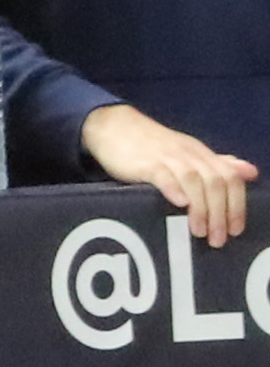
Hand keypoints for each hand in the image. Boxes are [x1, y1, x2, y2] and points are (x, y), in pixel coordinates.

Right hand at [84, 103, 255, 246]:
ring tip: (199, 232)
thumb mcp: (189, 153)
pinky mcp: (145, 163)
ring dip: (200, 208)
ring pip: (194, 180)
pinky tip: (179, 203)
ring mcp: (168, 158)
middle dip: (220, 213)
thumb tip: (250, 172)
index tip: (235, 230)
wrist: (115, 127)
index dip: (237, 205)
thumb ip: (218, 164)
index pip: (230, 177)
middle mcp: (190, 155)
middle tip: (217, 239)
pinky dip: (173, 188)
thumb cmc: (151, 146)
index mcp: (202, 155)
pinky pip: (163, 174)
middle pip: (215, 182)